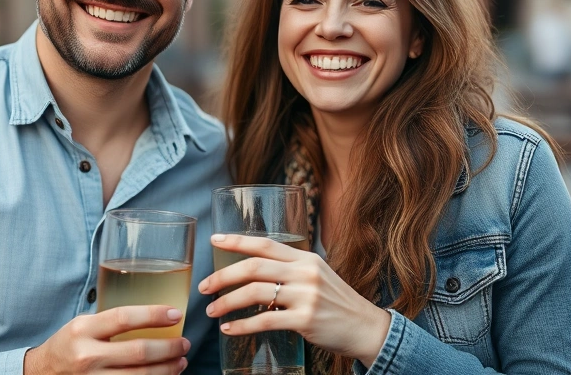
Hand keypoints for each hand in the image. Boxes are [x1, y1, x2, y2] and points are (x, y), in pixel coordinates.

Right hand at [24, 305, 189, 373]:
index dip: (153, 315)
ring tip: (181, 361)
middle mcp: (87, 355)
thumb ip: (112, 320)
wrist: (43, 372)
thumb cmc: (70, 343)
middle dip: (169, 348)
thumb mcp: (84, 324)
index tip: (175, 314)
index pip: (124, 318)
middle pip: (138, 352)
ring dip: (167, 370)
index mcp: (84, 330)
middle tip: (184, 343)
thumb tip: (156, 314)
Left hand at [198, 234, 389, 365]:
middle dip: (223, 276)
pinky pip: (265, 320)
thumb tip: (253, 272)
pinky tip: (229, 328)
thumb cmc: (336, 303)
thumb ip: (290, 271)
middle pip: (254, 266)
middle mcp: (305, 273)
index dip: (236, 240)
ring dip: (227, 301)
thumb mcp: (317, 276)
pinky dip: (242, 325)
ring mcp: (306, 296)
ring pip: (255, 292)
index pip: (265, 243)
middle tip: (204, 286)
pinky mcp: (305, 320)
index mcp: (305, 258)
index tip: (214, 240)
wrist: (365, 328)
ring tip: (212, 310)